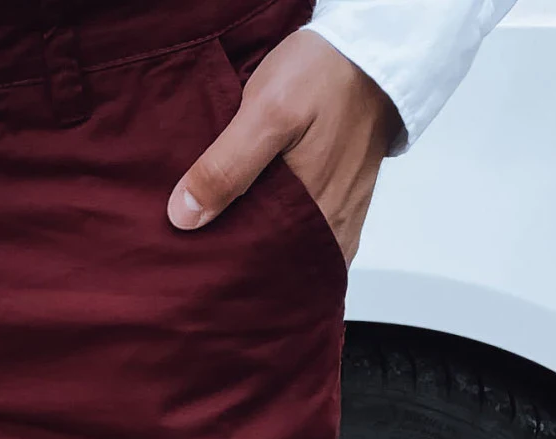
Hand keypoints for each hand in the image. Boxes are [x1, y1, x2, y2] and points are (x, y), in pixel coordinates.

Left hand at [168, 30, 400, 263]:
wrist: (371, 50)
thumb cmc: (322, 77)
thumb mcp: (265, 114)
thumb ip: (226, 167)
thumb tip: (184, 218)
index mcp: (312, 223)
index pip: (258, 271)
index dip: (223, 268)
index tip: (192, 260)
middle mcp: (329, 233)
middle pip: (273, 266)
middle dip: (237, 262)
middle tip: (197, 250)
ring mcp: (339, 220)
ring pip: (287, 252)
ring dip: (257, 247)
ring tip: (219, 235)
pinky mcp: (342, 205)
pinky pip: (304, 234)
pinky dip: (278, 232)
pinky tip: (254, 217)